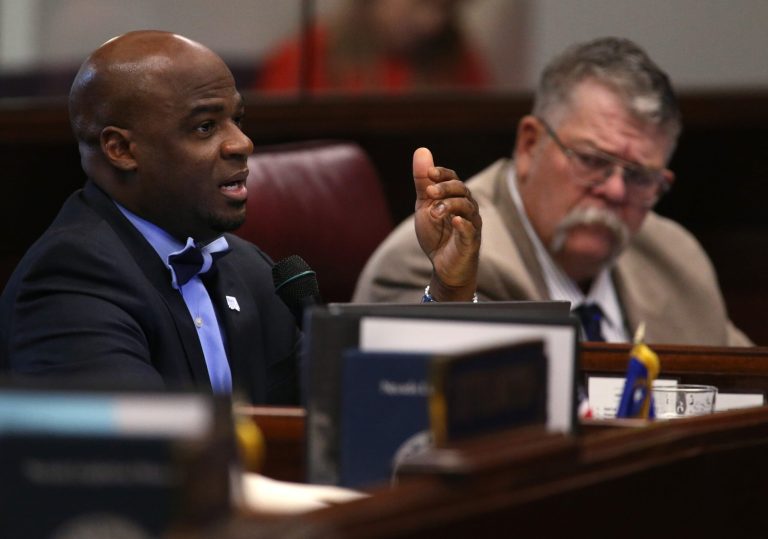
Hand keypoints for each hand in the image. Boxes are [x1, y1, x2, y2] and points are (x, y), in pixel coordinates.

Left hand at [413, 147, 480, 300]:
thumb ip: (423, 182)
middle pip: (461, 189)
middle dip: (444, 188)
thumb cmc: (437, 234)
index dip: (442, 174)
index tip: (428, 174)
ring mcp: (471, 223)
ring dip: (449, 205)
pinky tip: (454, 221)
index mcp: (455, 197)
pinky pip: (471, 229)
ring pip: (466, 207)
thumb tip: (421, 150)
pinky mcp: (471, 241)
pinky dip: (463, 224)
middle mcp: (467, 207)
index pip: (453, 178)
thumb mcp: (425, 205)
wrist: (442, 265)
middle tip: (429, 193)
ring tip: (434, 212)